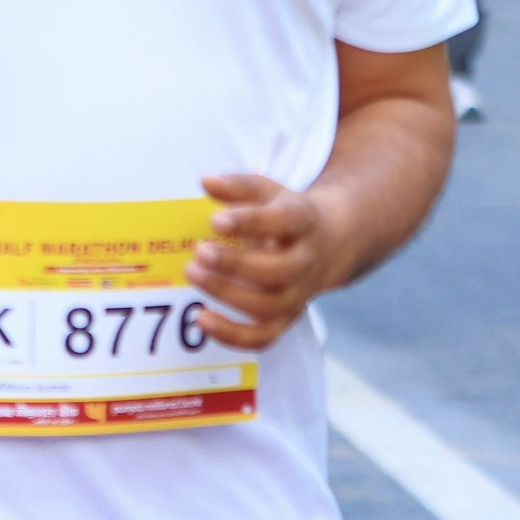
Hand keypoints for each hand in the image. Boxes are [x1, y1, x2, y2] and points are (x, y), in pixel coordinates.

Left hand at [188, 173, 335, 349]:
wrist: (327, 245)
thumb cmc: (284, 214)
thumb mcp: (268, 191)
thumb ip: (238, 185)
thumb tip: (206, 181)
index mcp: (304, 223)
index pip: (284, 222)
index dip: (251, 222)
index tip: (215, 219)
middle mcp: (305, 262)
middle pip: (278, 271)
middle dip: (236, 264)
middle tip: (199, 252)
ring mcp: (297, 295)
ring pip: (268, 306)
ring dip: (227, 294)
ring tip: (192, 273)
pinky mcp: (285, 319)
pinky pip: (262, 337)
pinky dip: (231, 335)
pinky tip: (200, 318)